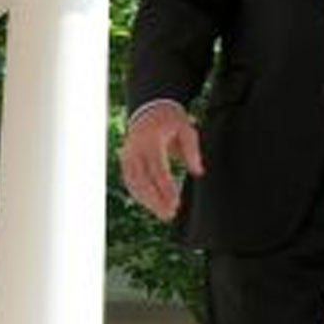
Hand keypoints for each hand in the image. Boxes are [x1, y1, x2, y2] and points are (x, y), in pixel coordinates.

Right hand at [118, 103, 203, 221]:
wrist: (149, 109)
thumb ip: (192, 151)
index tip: (176, 203)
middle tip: (170, 215)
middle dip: (156, 200)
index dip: (166, 188)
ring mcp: (127, 156)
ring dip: (148, 201)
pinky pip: (130, 181)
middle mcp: (135, 150)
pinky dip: (140, 195)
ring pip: (134, 184)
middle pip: (143, 180)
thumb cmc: (170, 120)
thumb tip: (198, 172)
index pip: (158, 170)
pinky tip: (152, 206)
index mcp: (150, 142)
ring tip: (164, 214)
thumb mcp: (186, 129)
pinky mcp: (125, 161)